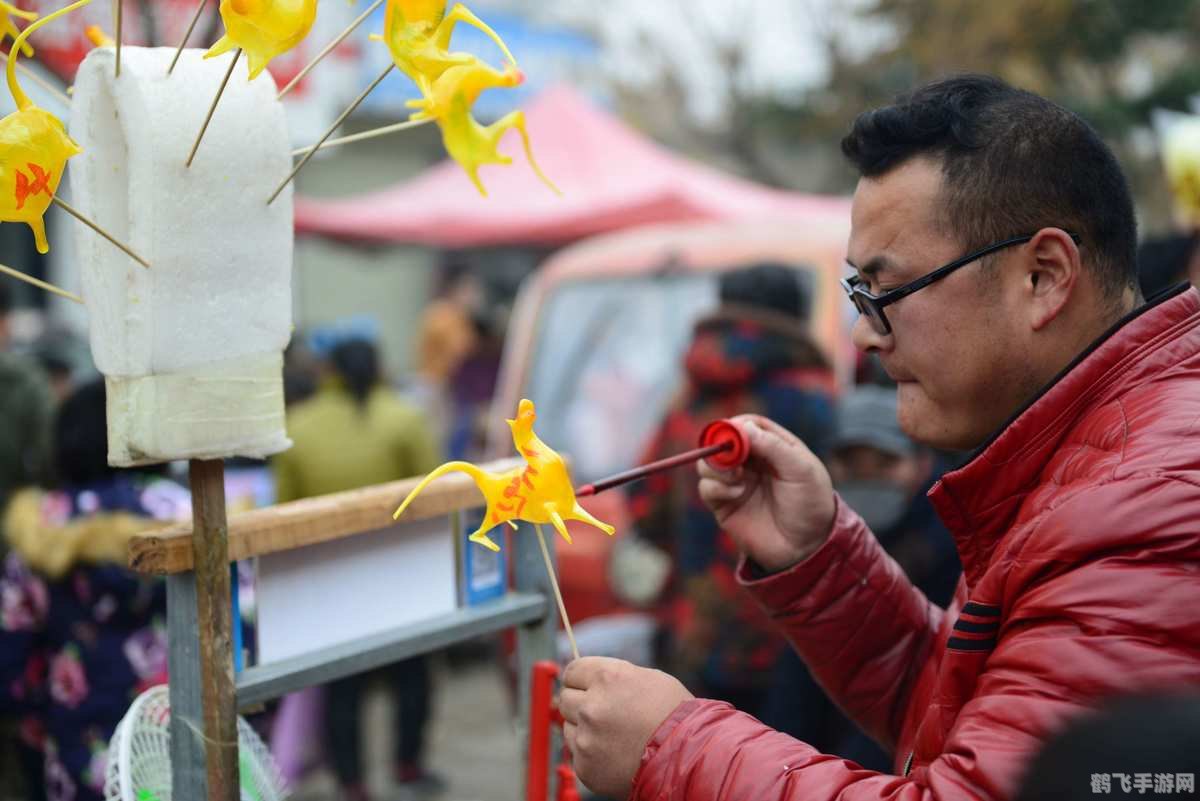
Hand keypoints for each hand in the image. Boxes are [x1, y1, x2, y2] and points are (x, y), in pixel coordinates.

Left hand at [560, 657, 693, 797]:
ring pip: (568, 726)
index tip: (584, 686)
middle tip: (602, 712)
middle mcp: (592, 706)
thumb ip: (612, 676)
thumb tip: (588, 677)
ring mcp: (586, 738)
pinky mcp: (585, 766)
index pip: (572, 671)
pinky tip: (614, 752)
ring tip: (613, 734)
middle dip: (580, 703)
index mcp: (606, 677)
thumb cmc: (674, 715)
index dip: (580, 679)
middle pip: (565, 698)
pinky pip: (577, 753)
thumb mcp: (647, 678)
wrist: (686, 757)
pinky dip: (590, 753)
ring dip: (584, 728)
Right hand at [697, 415, 834, 571]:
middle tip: (732, 457)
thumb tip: (743, 427)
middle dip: (721, 445)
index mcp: (773, 447)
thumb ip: (774, 446)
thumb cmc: (810, 504)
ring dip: (716, 466)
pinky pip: (706, 488)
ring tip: (736, 477)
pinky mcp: (724, 504)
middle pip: (722, 441)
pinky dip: (716, 487)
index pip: (747, 425)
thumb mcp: (801, 470)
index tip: (733, 432)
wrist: (806, 547)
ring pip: (708, 463)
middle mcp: (751, 462)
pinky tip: (737, 494)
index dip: (736, 425)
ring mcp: (736, 483)